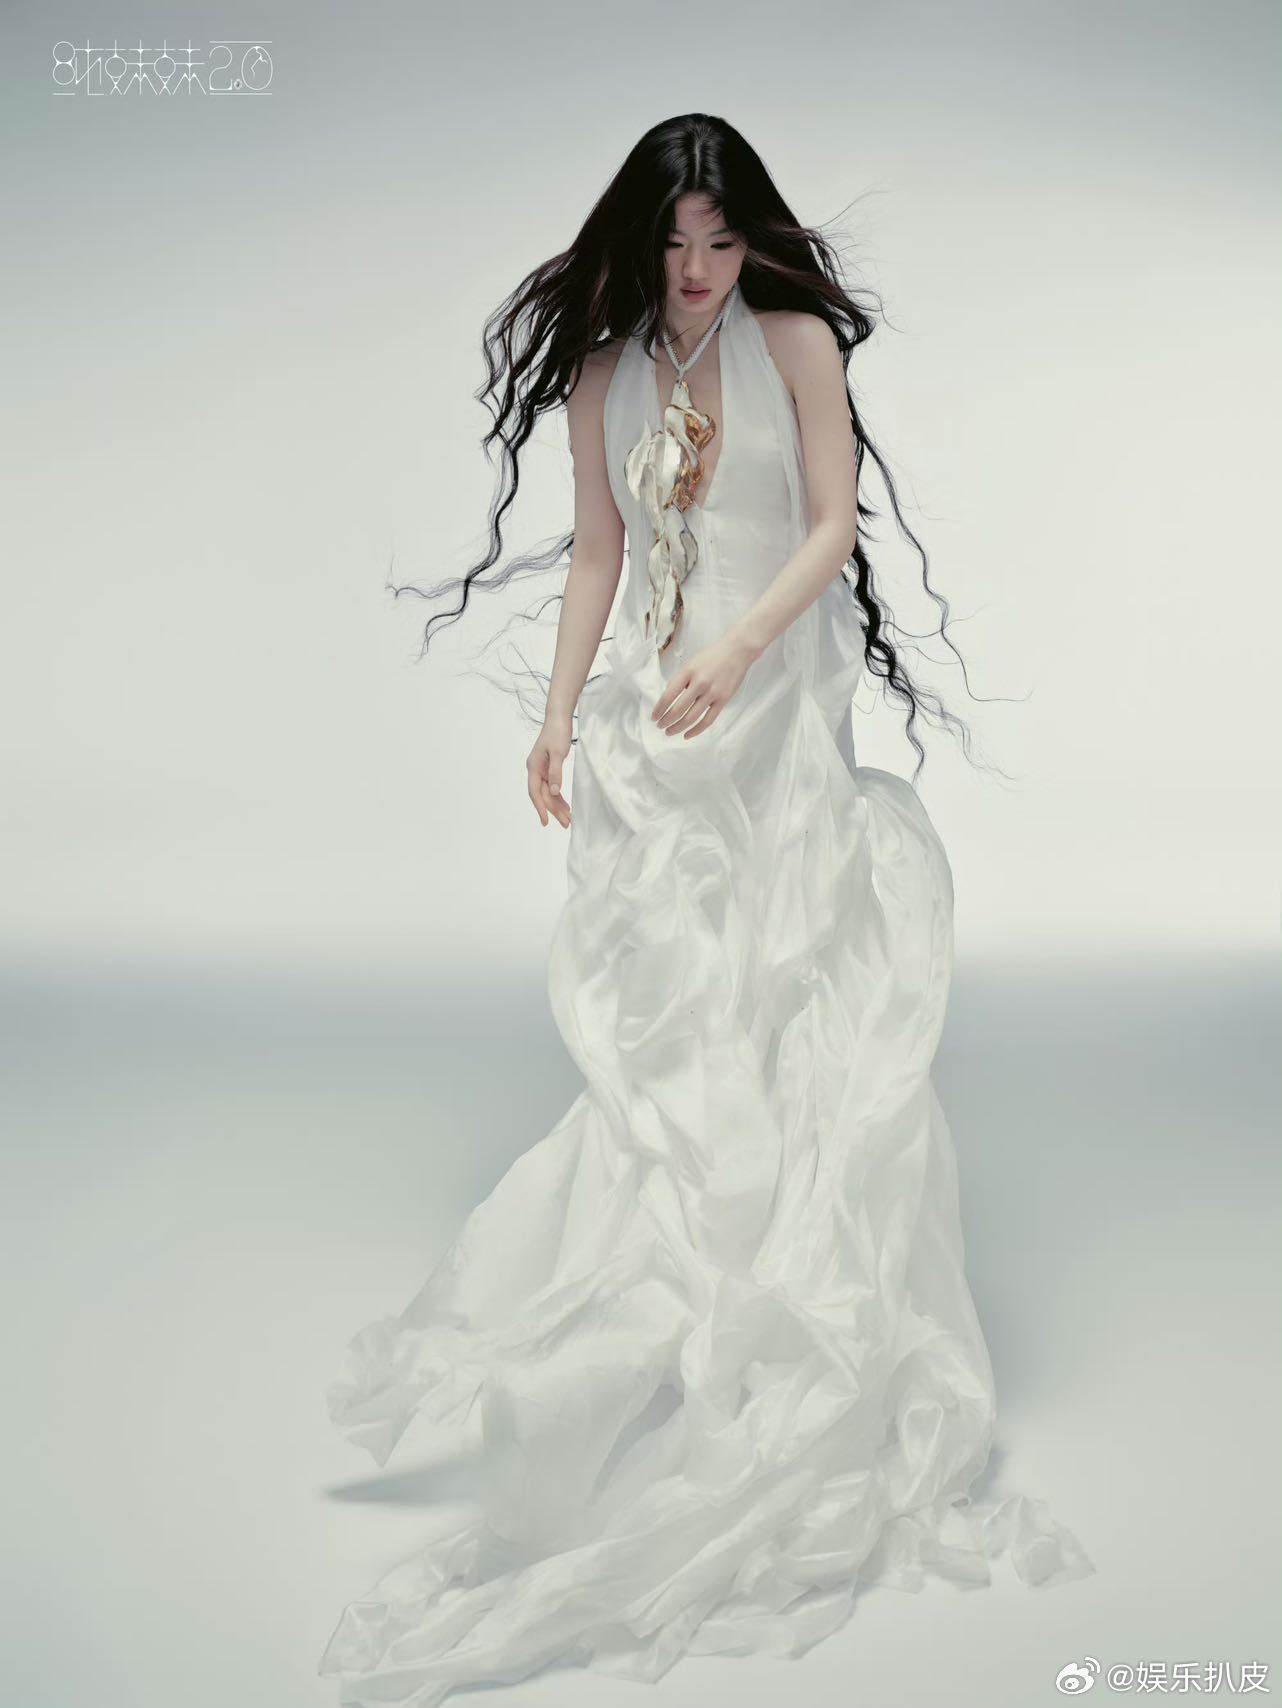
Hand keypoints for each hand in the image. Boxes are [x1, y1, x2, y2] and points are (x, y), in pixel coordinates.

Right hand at [527, 712, 572, 828]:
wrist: (559, 717)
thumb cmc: (557, 732)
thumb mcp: (557, 753)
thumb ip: (555, 773)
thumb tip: (555, 792)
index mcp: (533, 767)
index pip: (535, 792)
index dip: (540, 808)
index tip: (545, 821)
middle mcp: (535, 770)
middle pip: (543, 795)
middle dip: (553, 810)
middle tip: (566, 823)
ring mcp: (542, 770)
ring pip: (549, 793)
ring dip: (558, 805)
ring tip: (568, 819)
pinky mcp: (549, 768)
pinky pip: (553, 786)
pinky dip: (559, 796)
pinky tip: (566, 805)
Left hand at [651, 631, 761, 738]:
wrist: (737, 652)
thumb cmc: (712, 656)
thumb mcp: (691, 663)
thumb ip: (680, 680)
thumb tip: (669, 700)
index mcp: (688, 671)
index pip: (668, 695)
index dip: (659, 709)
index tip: (654, 717)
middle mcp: (700, 683)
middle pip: (678, 709)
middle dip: (666, 721)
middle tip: (660, 726)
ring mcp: (712, 692)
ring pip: (691, 718)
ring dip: (677, 727)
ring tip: (669, 732)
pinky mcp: (723, 700)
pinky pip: (708, 720)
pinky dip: (696, 730)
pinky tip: (687, 735)